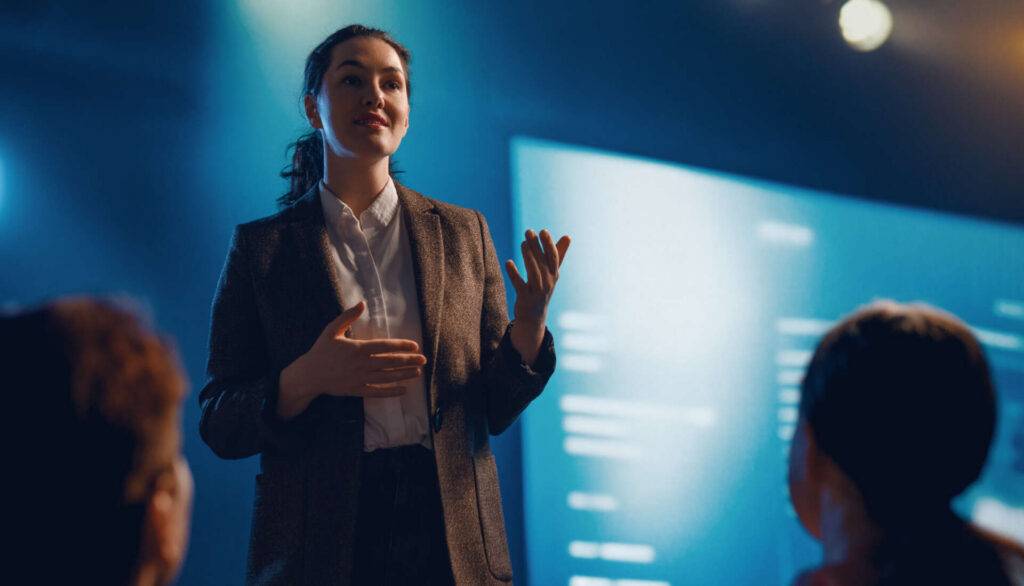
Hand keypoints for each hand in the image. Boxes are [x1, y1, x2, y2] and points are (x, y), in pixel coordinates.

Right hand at [277, 301, 426, 419]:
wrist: (309, 375)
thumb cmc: (321, 350)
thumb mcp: (331, 330)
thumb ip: (348, 316)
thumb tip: (362, 303)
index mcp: (357, 348)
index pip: (385, 346)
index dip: (401, 345)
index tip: (414, 345)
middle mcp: (361, 364)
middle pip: (390, 362)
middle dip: (408, 361)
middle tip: (423, 360)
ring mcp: (360, 378)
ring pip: (387, 377)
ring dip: (404, 375)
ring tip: (418, 372)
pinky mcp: (357, 390)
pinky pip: (377, 392)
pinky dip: (391, 391)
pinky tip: (403, 390)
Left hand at [504, 229, 570, 363]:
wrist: (534, 317)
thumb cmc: (543, 289)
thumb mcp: (552, 273)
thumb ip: (559, 254)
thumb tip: (568, 236)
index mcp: (554, 274)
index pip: (553, 257)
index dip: (549, 244)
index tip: (543, 231)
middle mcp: (548, 282)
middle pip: (543, 262)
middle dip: (537, 246)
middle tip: (529, 231)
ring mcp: (537, 291)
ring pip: (534, 272)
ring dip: (528, 257)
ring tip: (523, 242)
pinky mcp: (525, 298)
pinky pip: (519, 285)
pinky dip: (514, 274)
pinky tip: (508, 262)